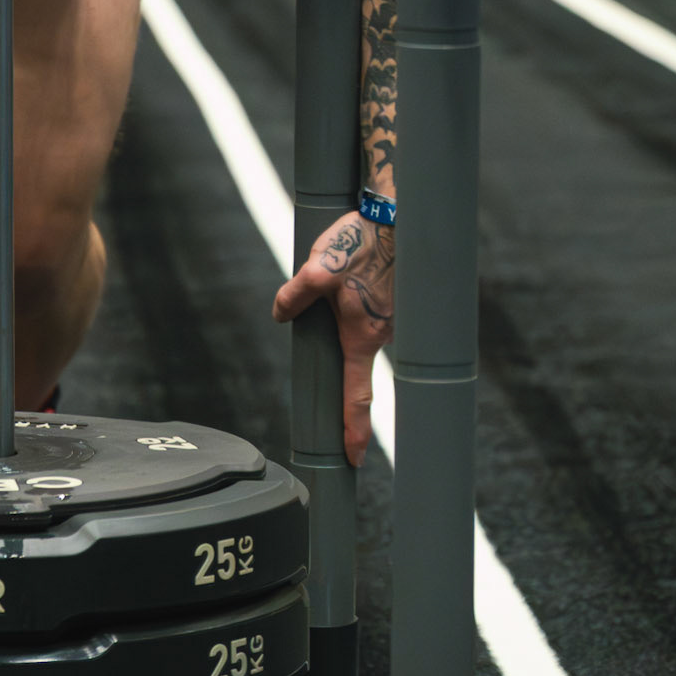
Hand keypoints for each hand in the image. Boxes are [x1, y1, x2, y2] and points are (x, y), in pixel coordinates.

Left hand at [271, 212, 392, 468]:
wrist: (395, 216)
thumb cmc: (358, 243)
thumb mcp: (317, 270)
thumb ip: (295, 296)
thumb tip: (280, 314)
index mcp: (362, 337)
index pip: (356, 396)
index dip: (353, 430)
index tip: (353, 459)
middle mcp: (380, 334)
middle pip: (353, 363)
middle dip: (339, 365)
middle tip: (329, 356)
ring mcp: (388, 318)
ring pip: (357, 332)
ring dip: (344, 320)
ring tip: (341, 285)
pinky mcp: (389, 300)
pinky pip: (366, 312)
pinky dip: (355, 304)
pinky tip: (351, 277)